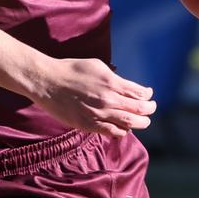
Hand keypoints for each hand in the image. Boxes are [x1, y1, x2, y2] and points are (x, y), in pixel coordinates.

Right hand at [32, 57, 156, 137]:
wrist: (47, 82)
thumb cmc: (71, 70)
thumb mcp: (96, 65)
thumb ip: (114, 78)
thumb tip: (128, 87)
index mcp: (110, 82)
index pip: (139, 93)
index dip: (148, 95)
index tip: (149, 94)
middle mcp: (107, 100)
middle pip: (139, 110)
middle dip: (149, 110)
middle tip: (151, 108)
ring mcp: (98, 114)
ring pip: (129, 124)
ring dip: (140, 122)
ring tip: (143, 120)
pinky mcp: (89, 125)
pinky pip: (113, 132)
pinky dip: (123, 130)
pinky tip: (124, 127)